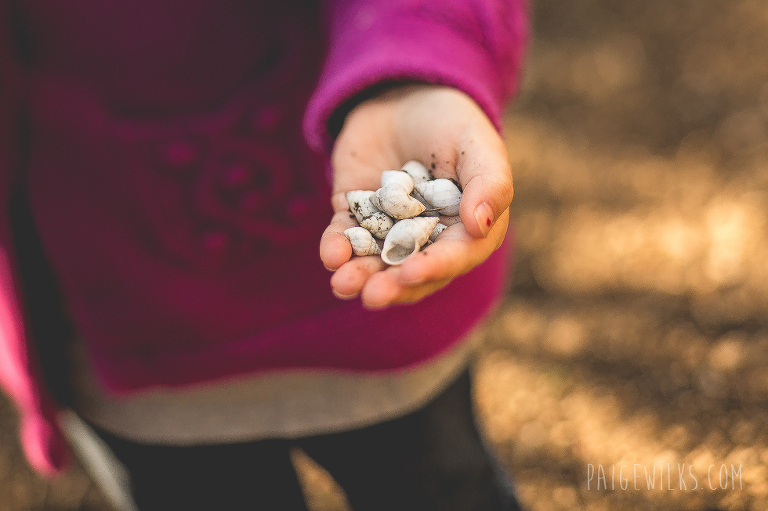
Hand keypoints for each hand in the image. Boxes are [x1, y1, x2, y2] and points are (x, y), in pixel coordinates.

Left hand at [320, 84, 512, 308]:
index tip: (413, 272)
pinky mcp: (355, 216)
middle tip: (373, 295)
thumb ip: (489, 182)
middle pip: (411, 271)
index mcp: (467, 230)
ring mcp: (389, 230)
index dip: (435, 267)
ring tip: (344, 285)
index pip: (454, 256)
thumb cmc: (452, 121)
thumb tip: (481, 226)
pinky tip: (331, 255)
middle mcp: (428, 239)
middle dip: (391, 286)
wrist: (404, 95)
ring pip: (375, 263)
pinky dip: (336, 248)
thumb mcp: (477, 143)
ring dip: (359, 276)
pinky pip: (345, 237)